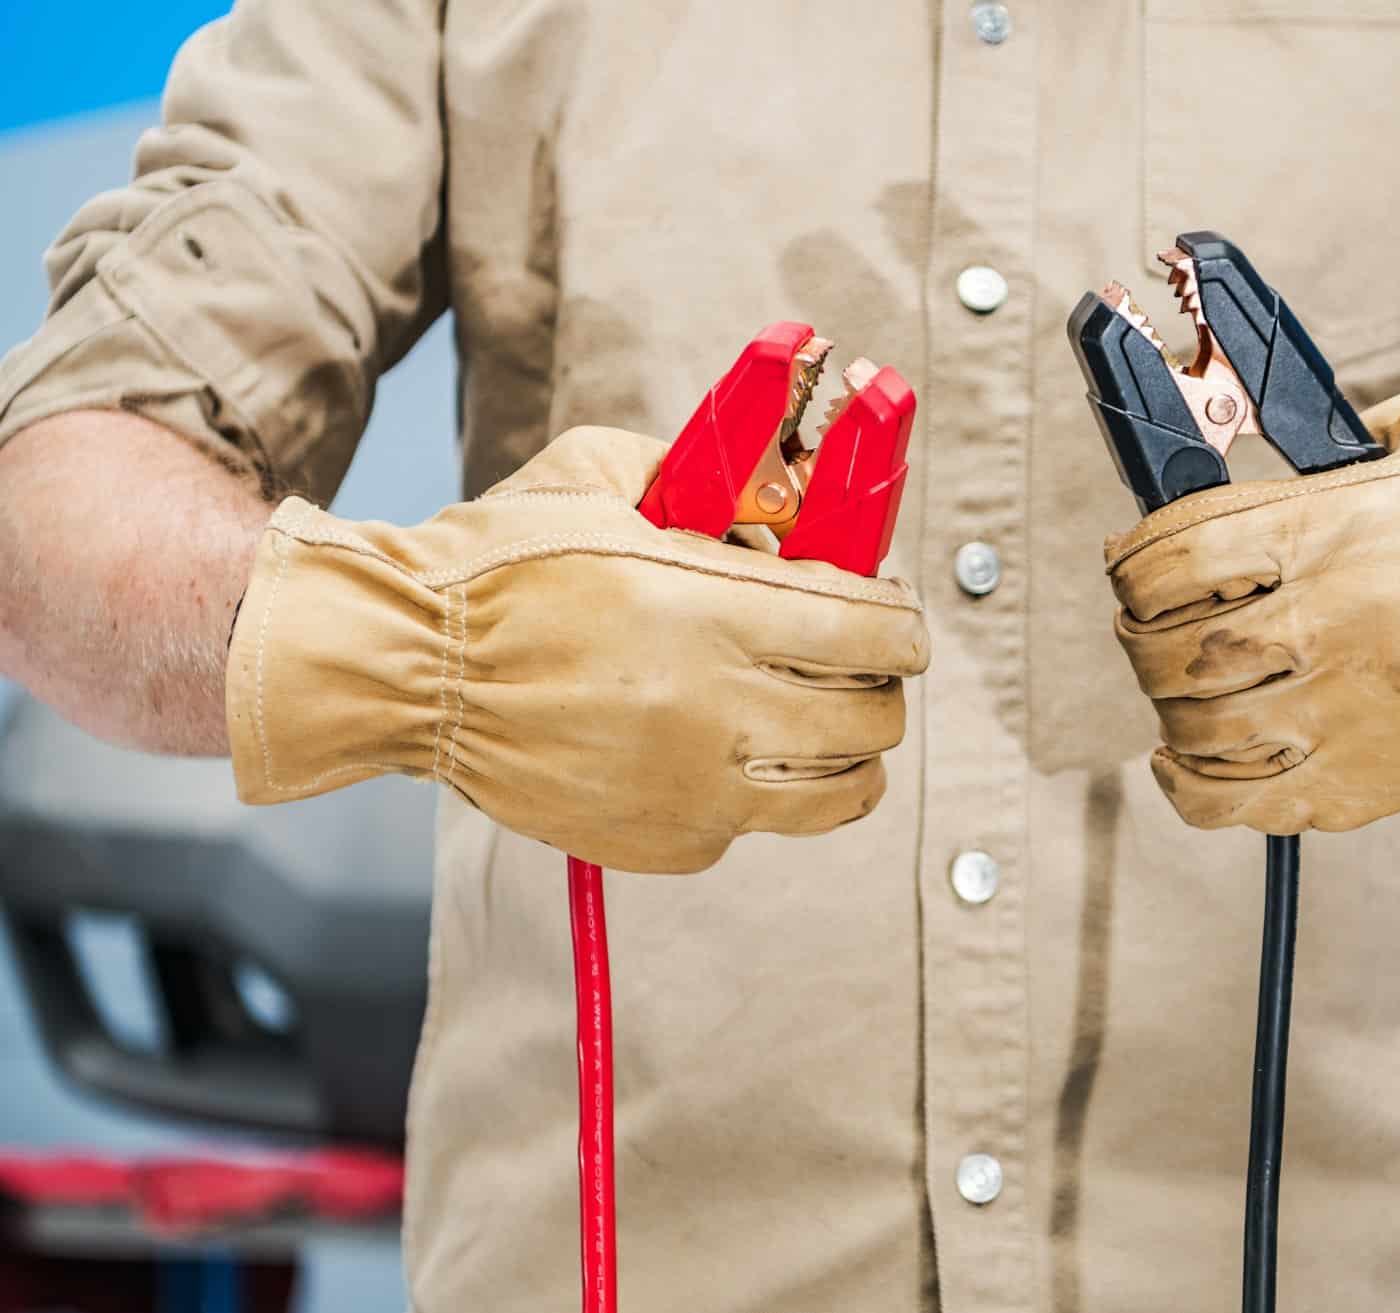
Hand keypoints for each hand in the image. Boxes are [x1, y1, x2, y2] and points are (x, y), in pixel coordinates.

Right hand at [225, 425, 929, 872]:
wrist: (408, 667)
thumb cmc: (504, 562)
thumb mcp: (606, 474)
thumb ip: (716, 479)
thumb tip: (798, 498)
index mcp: (711, 611)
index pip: (874, 632)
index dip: (903, 622)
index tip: (897, 616)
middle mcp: (716, 709)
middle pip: (872, 717)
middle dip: (883, 684)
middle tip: (858, 664)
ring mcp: (696, 788)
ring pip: (842, 790)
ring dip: (851, 751)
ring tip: (825, 722)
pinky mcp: (668, 840)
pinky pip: (763, 823)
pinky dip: (765, 790)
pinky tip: (727, 752)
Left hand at [1104, 385, 1399, 833]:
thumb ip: (1355, 430)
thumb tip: (1307, 427)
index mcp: (1321, 531)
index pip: (1165, 557)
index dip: (1128, 567)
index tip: (1131, 572)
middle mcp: (1316, 621)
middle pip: (1165, 649)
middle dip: (1139, 640)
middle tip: (1149, 632)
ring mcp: (1336, 708)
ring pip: (1192, 726)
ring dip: (1168, 709)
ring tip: (1181, 693)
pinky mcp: (1361, 778)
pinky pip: (1236, 799)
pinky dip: (1189, 784)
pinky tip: (1185, 760)